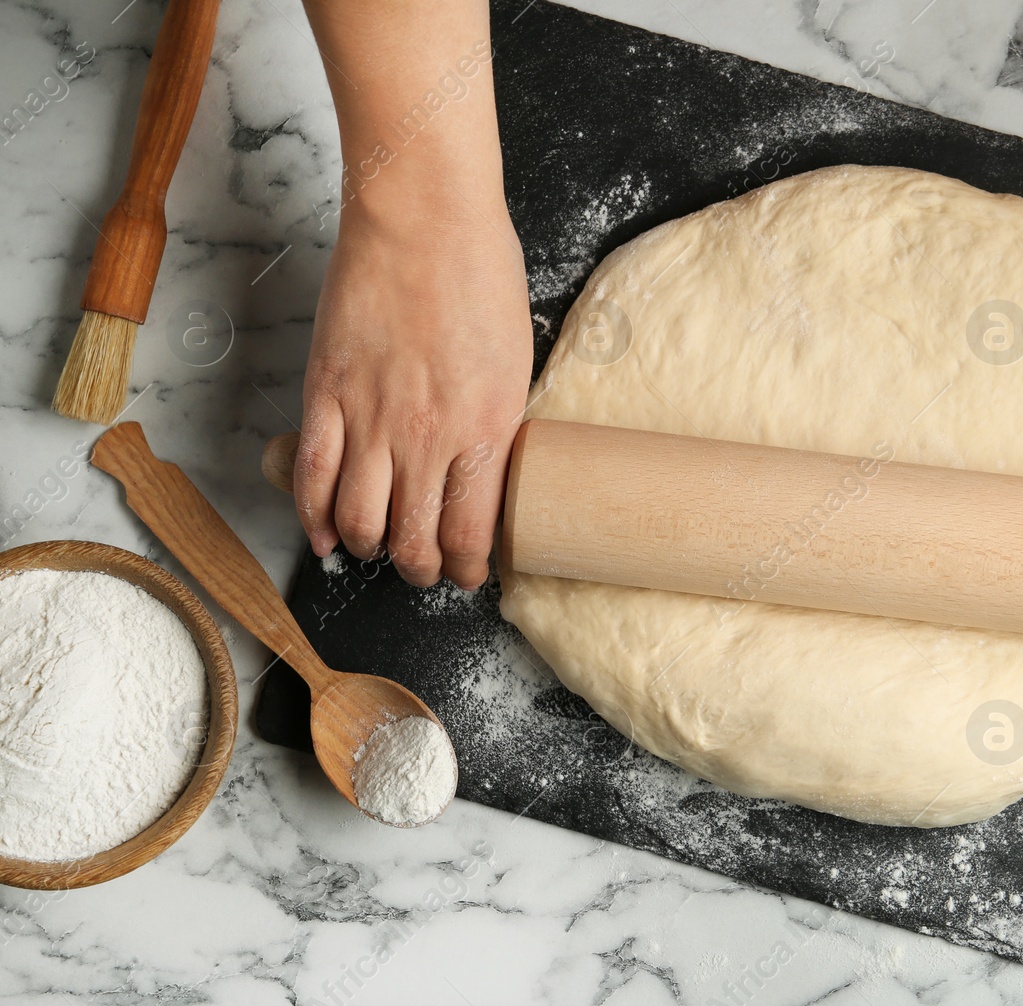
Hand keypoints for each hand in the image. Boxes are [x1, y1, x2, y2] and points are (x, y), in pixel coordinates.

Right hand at [294, 196, 531, 589]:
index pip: (469, 534)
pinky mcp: (325, 393)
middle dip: (420, 570)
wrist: (423, 217)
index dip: (466, 568)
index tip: (467, 572)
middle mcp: (426, 437)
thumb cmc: (481, 274)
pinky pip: (311, 476)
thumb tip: (483, 467)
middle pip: (413, 541)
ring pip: (359, 521)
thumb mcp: (514, 361)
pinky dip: (313, 518)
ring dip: (369, 548)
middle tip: (424, 569)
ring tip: (378, 548)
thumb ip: (495, 421)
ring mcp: (370, 418)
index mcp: (485, 430)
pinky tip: (325, 537)